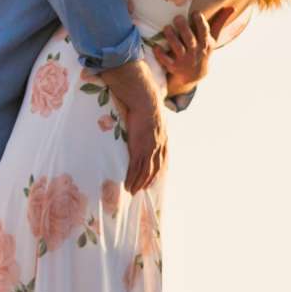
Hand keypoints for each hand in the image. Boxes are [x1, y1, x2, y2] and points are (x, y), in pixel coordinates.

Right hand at [102, 58, 167, 193]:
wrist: (145, 101)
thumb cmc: (146, 104)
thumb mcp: (153, 116)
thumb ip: (151, 123)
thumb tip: (146, 120)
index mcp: (163, 139)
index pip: (163, 159)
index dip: (158, 170)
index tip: (154, 178)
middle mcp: (158, 147)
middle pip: (154, 169)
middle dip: (148, 181)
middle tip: (141, 190)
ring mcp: (149, 149)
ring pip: (144, 172)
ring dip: (138, 183)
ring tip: (132, 191)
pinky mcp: (139, 149)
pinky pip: (135, 168)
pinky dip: (132, 178)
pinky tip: (127, 184)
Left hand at [150, 7, 228, 95]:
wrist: (195, 76)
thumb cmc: (203, 51)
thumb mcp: (213, 39)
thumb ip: (219, 22)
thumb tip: (231, 7)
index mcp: (205, 44)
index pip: (204, 32)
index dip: (200, 22)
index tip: (195, 12)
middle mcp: (195, 52)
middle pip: (190, 40)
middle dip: (184, 28)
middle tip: (177, 17)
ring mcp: (184, 60)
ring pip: (178, 49)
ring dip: (172, 38)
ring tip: (166, 27)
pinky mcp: (173, 67)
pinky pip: (166, 61)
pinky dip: (160, 54)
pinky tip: (155, 46)